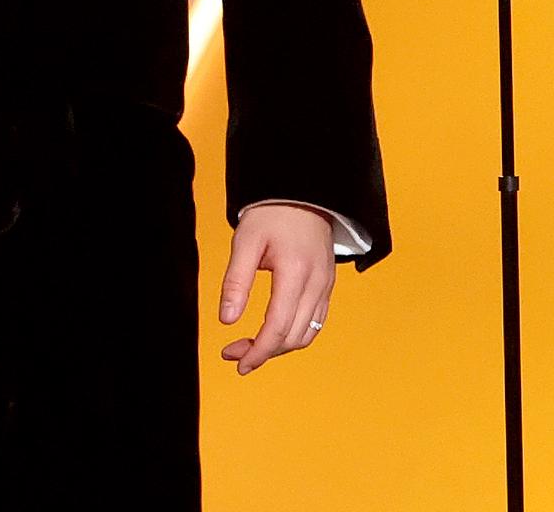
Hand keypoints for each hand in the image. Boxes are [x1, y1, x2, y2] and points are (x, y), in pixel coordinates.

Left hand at [217, 201, 335, 375]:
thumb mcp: (245, 241)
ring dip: (279, 347)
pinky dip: (294, 335)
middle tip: (234, 352)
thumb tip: (227, 320)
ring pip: (307, 334)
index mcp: (295, 272)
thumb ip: (236, 282)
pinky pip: (315, 322)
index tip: (237, 362)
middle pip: (294, 337)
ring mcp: (326, 285)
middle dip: (264, 352)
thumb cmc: (272, 214)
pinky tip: (274, 332)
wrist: (303, 192)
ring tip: (251, 345)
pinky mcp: (327, 285)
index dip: (257, 351)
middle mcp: (317, 283)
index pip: (278, 327)